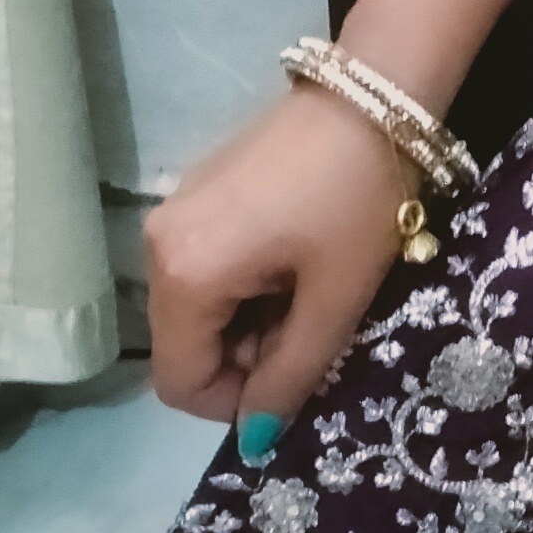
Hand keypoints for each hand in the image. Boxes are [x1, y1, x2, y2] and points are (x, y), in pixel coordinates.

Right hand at [142, 84, 414, 451]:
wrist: (375, 93)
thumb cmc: (359, 200)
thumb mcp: (335, 300)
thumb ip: (290, 377)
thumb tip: (254, 439)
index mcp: (183, 276)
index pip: (180, 383)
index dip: (237, 401)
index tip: (298, 371)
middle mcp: (157, 247)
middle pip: (184, 345)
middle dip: (245, 357)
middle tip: (314, 326)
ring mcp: (172, 213)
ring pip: (197, 308)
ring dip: (250, 320)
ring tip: (312, 288)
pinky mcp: (195, 193)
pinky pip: (205, 268)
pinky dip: (245, 283)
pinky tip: (297, 257)